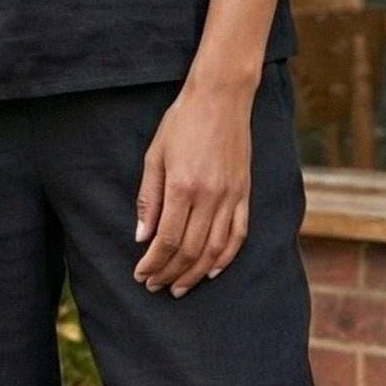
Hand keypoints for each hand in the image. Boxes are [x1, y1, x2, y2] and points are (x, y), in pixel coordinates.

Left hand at [132, 80, 252, 297]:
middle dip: (169, 273)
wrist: (221, 98)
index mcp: (183, 186)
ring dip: (195, 273)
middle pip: (189, 249)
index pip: (166, 239)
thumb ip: (149, 198)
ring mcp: (231, 196)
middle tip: (154, 286)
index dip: (153, 263)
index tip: (140, 274)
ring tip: (179, 287)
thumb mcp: (155, 155)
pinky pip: (238, 234)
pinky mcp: (245, 193)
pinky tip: (212, 270)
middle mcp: (209, 196)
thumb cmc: (182, 122)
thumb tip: (141, 236)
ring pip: (214, 249)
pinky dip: (226, 258)